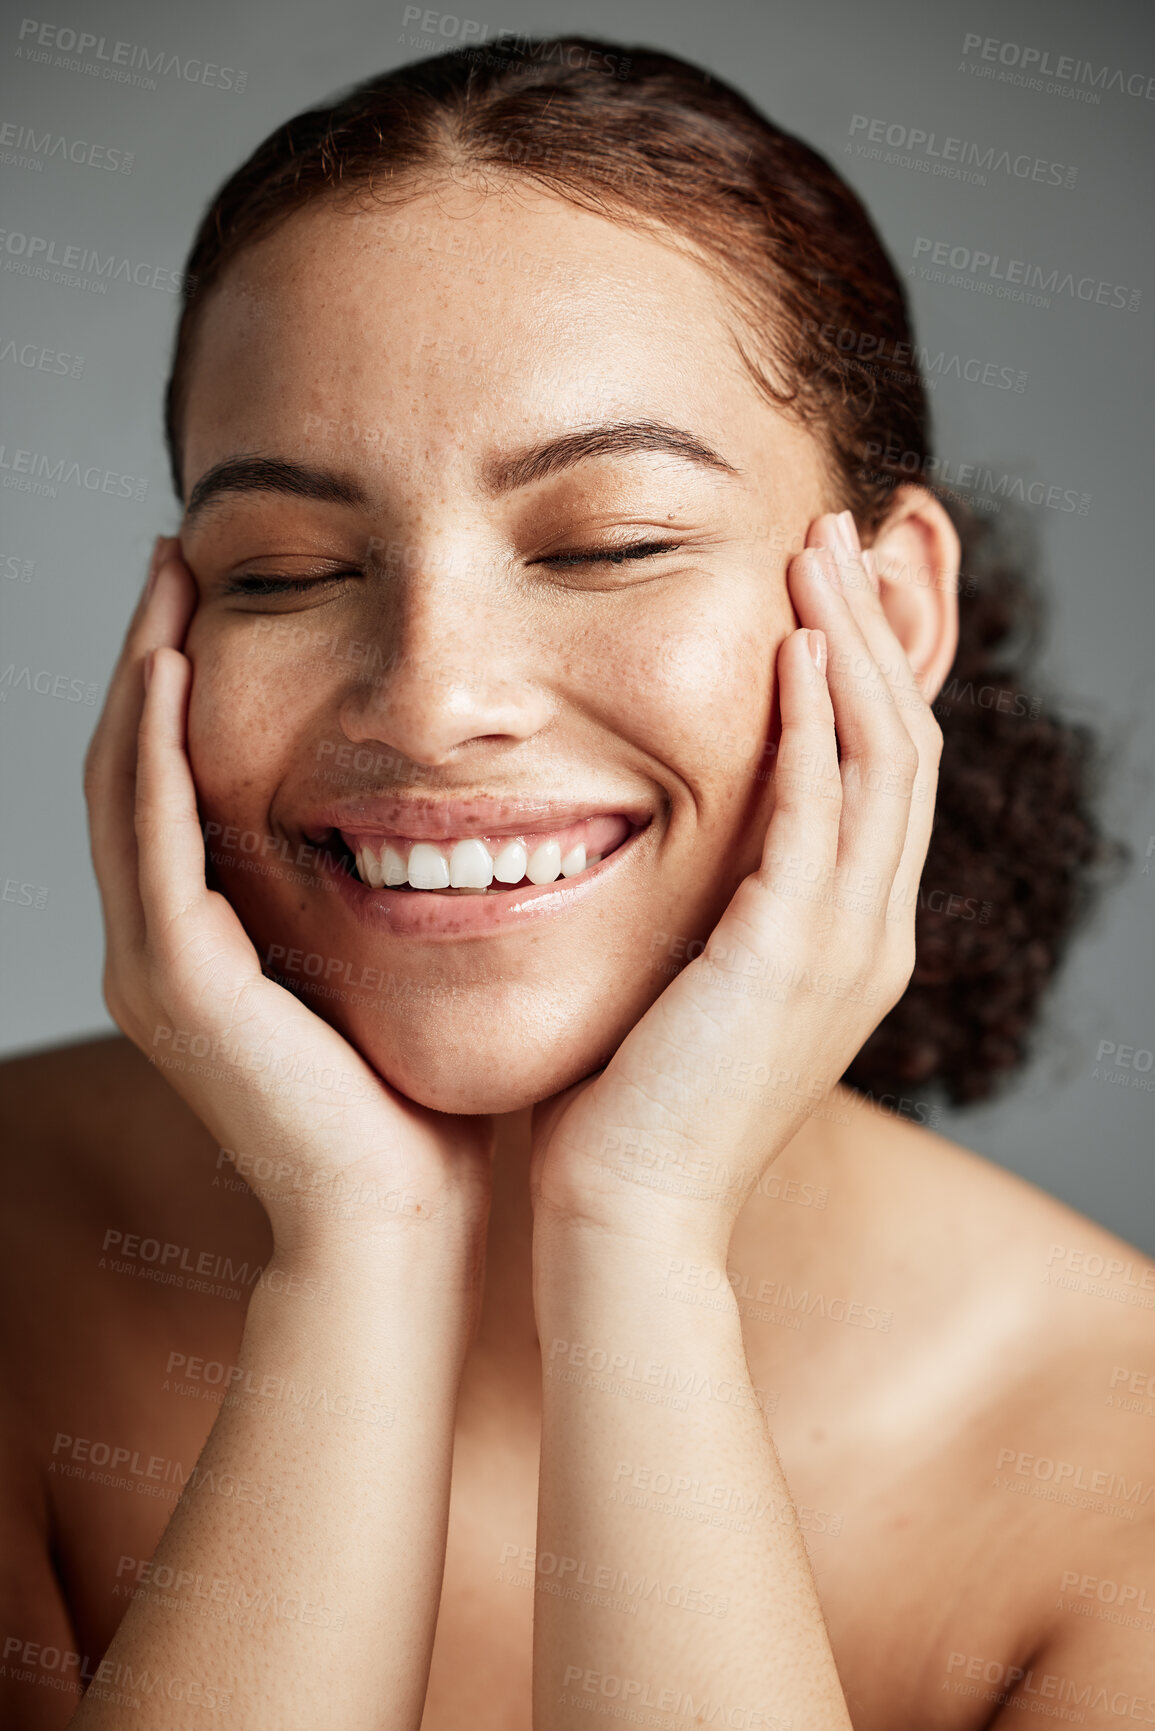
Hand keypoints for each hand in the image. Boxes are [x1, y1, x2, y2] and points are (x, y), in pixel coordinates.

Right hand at [84, 539, 492, 1259]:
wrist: (402, 1224)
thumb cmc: (419, 1102)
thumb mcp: (396, 964)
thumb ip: (388, 886)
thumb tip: (451, 804)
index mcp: (209, 940)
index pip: (179, 781)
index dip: (188, 683)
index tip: (224, 587)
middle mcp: (163, 945)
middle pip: (134, 766)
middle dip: (155, 654)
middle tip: (178, 552)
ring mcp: (157, 966)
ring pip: (125, 785)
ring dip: (147, 675)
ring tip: (171, 579)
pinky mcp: (178, 985)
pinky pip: (153, 838)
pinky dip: (157, 748)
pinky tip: (178, 667)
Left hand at [529, 510, 942, 1257]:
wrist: (626, 1222)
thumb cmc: (631, 1110)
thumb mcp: (688, 990)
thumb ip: (706, 912)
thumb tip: (657, 838)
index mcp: (849, 944)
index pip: (881, 779)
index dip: (865, 676)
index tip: (823, 591)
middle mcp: (870, 937)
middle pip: (902, 747)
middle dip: (874, 632)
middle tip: (836, 532)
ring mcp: (844, 948)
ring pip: (881, 759)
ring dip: (852, 646)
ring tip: (817, 550)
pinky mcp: (789, 956)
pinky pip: (821, 810)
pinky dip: (814, 721)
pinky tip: (790, 647)